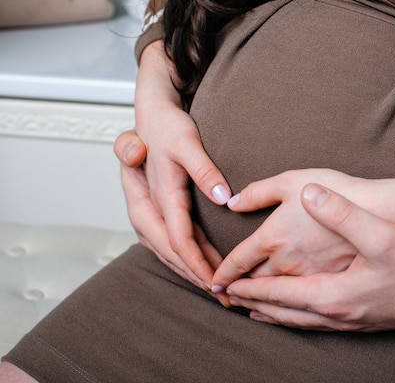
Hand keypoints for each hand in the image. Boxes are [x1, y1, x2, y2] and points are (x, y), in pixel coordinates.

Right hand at [114, 40, 231, 285]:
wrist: (150, 117)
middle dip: (200, 278)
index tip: (220, 280)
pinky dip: (190, 261)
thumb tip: (222, 196)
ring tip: (223, 292)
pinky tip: (211, 270)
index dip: (199, 264)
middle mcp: (146, 212)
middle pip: (173, 255)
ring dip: (195, 274)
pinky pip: (173, 245)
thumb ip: (203, 169)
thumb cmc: (167, 128)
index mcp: (152, 198)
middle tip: (229, 297)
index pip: (177, 241)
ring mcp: (149, 216)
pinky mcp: (157, 216)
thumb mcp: (187, 142)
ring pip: (171, 254)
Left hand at [225, 184, 394, 330]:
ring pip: (294, 321)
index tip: (216, 280)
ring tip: (249, 308)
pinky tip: (296, 316)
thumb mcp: (381, 233)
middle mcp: (332, 311)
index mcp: (327, 290)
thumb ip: (341, 212)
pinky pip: (313, 325)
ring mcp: (346, 321)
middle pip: (276, 309)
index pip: (271, 289)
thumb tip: (309, 194)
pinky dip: (293, 320)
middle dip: (247, 301)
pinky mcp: (360, 322)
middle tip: (222, 296)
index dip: (241, 282)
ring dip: (267, 312)